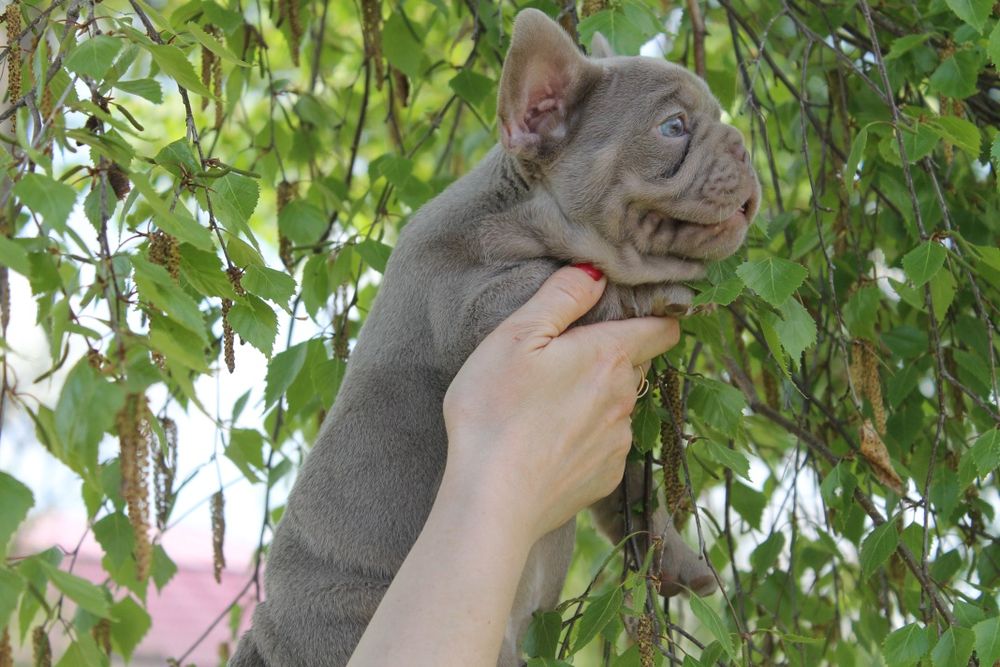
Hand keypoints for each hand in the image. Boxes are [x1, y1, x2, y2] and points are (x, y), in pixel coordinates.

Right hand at [442, 264, 680, 545]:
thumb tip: (596, 271)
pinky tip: (550, 443)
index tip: (632, 312)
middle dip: (614, 356)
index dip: (653, 315)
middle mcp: (625, 398)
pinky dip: (587, 439)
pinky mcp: (605, 478)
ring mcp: (618, 442)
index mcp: (608, 356)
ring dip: (597, 399)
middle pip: (636, 365)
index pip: (662, 328)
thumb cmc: (495, 411)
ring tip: (550, 405)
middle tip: (569, 357)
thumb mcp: (515, 336)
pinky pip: (607, 446)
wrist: (492, 500)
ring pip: (620, 406)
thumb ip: (561, 297)